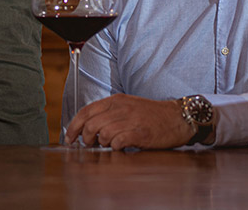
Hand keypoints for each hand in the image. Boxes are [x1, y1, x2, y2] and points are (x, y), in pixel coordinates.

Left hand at [64, 94, 199, 149]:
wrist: (177, 117)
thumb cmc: (151, 115)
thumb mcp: (127, 106)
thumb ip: (109, 114)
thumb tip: (87, 128)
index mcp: (116, 101)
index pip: (86, 111)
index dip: (74, 126)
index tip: (69, 137)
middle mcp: (121, 108)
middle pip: (91, 124)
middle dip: (86, 138)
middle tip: (90, 145)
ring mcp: (131, 120)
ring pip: (103, 134)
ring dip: (103, 143)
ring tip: (110, 144)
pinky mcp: (141, 133)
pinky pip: (119, 142)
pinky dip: (116, 147)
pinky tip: (122, 146)